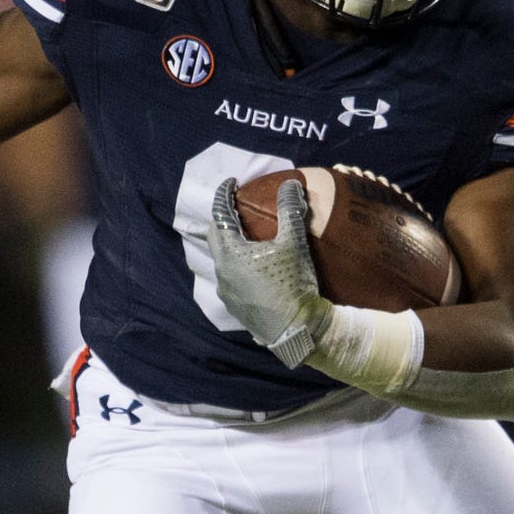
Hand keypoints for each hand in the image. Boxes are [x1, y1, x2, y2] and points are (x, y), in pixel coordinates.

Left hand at [207, 177, 329, 367]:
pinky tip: (253, 268)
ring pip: (222, 260)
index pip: (219, 214)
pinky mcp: (235, 307)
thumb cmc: (293, 284)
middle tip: (237, 208)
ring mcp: (226, 292)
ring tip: (246, 237)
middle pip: (215, 237)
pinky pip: (230, 279)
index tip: (232, 183)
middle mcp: (221, 271)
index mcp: (230, 252)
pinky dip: (237, 266)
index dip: (224, 194)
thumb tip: (291, 184)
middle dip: (223, 219)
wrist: (297, 331)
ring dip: (230, 245)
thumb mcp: (294, 243)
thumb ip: (290, 210)